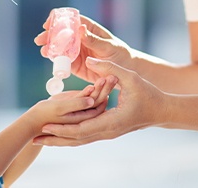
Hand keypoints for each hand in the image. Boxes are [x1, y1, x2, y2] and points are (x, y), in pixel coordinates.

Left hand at [33, 58, 167, 145]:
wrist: (162, 111)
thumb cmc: (149, 94)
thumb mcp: (130, 77)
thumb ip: (109, 68)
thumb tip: (89, 58)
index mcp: (112, 122)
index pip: (83, 129)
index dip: (63, 128)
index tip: (46, 127)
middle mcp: (108, 131)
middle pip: (77, 140)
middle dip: (55, 140)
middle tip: (35, 139)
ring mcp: (107, 132)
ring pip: (80, 140)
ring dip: (61, 140)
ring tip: (41, 140)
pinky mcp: (107, 129)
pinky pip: (86, 135)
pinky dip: (71, 136)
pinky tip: (60, 134)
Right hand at [35, 13, 133, 82]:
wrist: (124, 74)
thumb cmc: (120, 55)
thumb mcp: (109, 47)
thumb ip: (94, 40)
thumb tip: (80, 29)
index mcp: (89, 29)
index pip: (71, 20)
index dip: (58, 20)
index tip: (48, 23)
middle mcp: (80, 39)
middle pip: (61, 34)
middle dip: (49, 35)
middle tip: (40, 39)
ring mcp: (77, 52)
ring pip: (60, 47)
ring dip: (50, 48)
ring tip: (43, 51)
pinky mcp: (76, 65)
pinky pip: (63, 61)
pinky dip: (55, 60)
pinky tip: (49, 59)